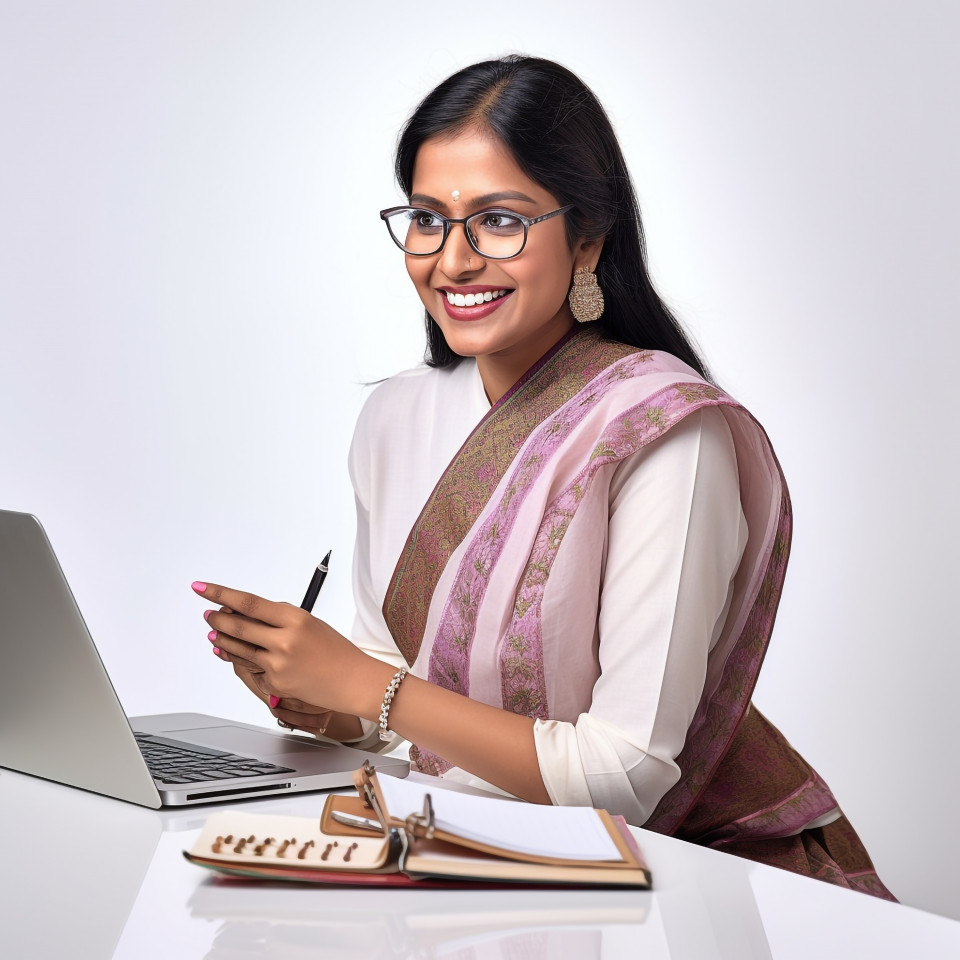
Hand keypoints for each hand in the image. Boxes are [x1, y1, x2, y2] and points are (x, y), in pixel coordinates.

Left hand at [195, 581, 380, 716]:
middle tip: (208, 615)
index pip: (249, 603)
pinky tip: (236, 656)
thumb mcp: (311, 624)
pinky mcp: (276, 684)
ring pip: (238, 649)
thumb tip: (249, 612)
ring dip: (223, 640)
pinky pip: (253, 669)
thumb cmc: (336, 651)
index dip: (221, 594)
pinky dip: (244, 661)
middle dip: (217, 620)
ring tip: (215, 634)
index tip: (202, 588)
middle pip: (238, 626)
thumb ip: (281, 618)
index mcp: (295, 618)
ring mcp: (278, 664)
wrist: (354, 681)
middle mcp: (285, 640)